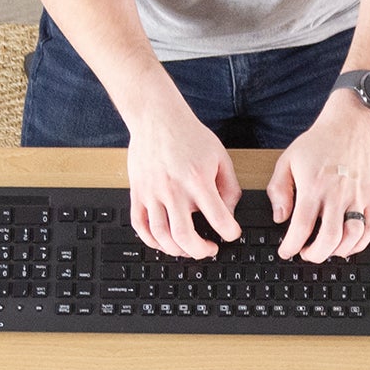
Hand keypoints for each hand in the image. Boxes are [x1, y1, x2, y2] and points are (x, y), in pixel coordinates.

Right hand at [126, 92, 242, 255]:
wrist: (156, 117)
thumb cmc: (189, 135)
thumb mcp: (220, 157)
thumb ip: (229, 187)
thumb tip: (229, 213)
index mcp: (197, 180)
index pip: (218, 218)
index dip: (230, 232)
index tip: (232, 233)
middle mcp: (173, 189)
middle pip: (185, 236)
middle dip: (201, 251)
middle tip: (209, 250)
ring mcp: (152, 193)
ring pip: (161, 236)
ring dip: (176, 250)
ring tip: (188, 248)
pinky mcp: (137, 193)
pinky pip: (139, 226)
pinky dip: (151, 240)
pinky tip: (163, 241)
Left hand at [270, 94, 369, 261]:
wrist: (352, 122)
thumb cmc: (320, 141)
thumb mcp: (288, 160)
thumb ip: (279, 190)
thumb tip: (280, 217)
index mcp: (313, 187)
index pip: (301, 228)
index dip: (291, 246)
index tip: (286, 251)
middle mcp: (336, 194)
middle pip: (328, 238)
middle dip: (314, 255)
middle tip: (306, 254)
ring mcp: (357, 196)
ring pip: (351, 236)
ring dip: (338, 251)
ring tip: (327, 250)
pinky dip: (359, 243)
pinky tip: (348, 244)